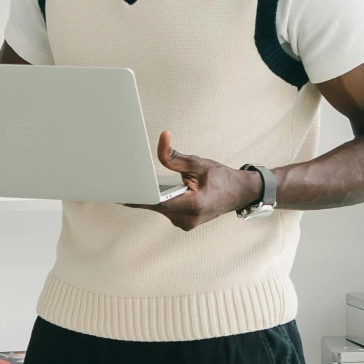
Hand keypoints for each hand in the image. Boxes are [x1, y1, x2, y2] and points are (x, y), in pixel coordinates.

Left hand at [148, 131, 262, 233]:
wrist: (239, 193)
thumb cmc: (223, 179)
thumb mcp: (198, 164)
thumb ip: (175, 156)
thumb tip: (162, 139)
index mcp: (193, 205)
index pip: (157, 203)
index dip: (139, 196)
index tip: (124, 191)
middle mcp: (188, 219)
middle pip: (157, 205)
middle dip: (149, 192)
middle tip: (137, 179)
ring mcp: (186, 224)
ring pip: (160, 209)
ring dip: (158, 196)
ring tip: (163, 184)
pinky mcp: (184, 223)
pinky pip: (166, 211)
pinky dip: (164, 200)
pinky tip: (169, 191)